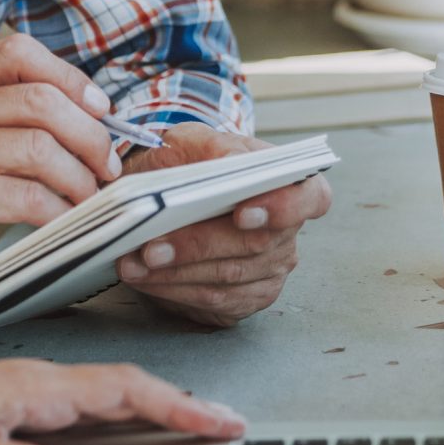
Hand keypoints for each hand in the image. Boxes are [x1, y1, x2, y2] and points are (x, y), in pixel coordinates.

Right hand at [0, 35, 121, 308]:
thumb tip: (94, 120)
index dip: (70, 77)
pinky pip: (28, 197)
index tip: (99, 110)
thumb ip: (14, 121)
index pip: (18, 54)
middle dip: (90, 135)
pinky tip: (63, 218)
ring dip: (80, 178)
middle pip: (40, 102)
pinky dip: (59, 210)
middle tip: (107, 165)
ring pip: (40, 150)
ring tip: (89, 195)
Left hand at [0, 357, 244, 444]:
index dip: (175, 404)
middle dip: (184, 403)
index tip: (217, 419)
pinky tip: (142, 425)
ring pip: (114, 391)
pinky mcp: (29, 400)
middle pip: (130, 386)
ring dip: (161, 405)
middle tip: (230, 425)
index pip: (121, 390)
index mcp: (34, 386)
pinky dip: (130, 410)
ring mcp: (38, 388)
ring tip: (203, 426)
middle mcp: (42, 381)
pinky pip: (94, 401)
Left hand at [113, 125, 331, 326]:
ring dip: (176, 274)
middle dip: (198, 246)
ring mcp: (268, 272)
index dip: (283, 208)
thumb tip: (232, 163)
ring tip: (132, 264)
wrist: (169, 194)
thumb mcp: (194, 141)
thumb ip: (214, 147)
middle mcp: (286, 234)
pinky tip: (144, 279)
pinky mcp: (243, 301)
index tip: (242, 213)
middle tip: (151, 247)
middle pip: (254, 246)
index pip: (311, 198)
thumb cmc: (189, 165)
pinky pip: (212, 302)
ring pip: (227, 280)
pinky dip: (173, 291)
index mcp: (289, 186)